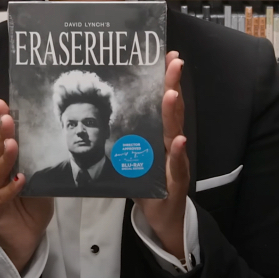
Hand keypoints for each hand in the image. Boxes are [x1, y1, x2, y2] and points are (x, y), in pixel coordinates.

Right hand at [0, 99, 53, 271]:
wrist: (25, 243)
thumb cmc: (32, 211)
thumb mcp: (39, 185)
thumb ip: (37, 168)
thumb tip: (47, 144)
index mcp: (1, 168)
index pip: (0, 142)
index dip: (1, 123)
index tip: (2, 104)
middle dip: (2, 133)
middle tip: (7, 116)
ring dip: (5, 157)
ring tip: (13, 143)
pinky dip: (10, 188)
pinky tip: (20, 179)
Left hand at [135, 51, 189, 259]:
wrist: (164, 221)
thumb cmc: (150, 190)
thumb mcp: (134, 161)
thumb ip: (125, 141)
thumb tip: (100, 124)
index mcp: (160, 138)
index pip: (163, 104)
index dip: (165, 80)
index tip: (166, 56)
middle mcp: (172, 145)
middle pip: (173, 111)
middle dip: (173, 84)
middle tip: (175, 61)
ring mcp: (177, 162)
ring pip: (175, 133)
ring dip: (174, 112)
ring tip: (172, 92)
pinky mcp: (176, 182)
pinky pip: (175, 165)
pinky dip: (177, 153)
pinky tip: (178, 140)